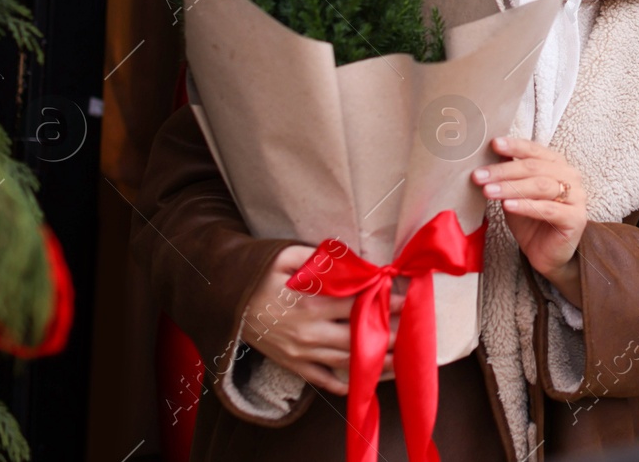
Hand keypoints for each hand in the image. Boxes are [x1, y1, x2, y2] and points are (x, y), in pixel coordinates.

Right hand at [241, 244, 401, 394]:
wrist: (223, 304)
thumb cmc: (256, 276)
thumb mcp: (284, 256)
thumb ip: (318, 258)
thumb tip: (350, 260)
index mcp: (308, 304)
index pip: (356, 305)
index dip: (384, 303)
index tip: (408, 300)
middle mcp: (308, 333)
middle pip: (358, 338)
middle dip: (389, 336)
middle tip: (415, 334)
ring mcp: (301, 353)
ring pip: (347, 362)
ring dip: (377, 362)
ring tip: (403, 360)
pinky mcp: (294, 364)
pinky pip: (325, 379)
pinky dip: (348, 382)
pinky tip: (370, 380)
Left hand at [474, 136, 586, 303]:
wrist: (546, 254)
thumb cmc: (532, 221)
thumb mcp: (515, 194)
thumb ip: (509, 174)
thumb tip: (489, 155)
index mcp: (557, 165)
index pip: (535, 150)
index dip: (514, 146)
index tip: (493, 144)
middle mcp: (571, 177)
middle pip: (534, 168)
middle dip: (504, 171)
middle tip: (479, 175)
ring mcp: (576, 197)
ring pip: (540, 186)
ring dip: (511, 187)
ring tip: (488, 191)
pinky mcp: (575, 219)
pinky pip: (548, 209)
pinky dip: (526, 206)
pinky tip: (508, 206)